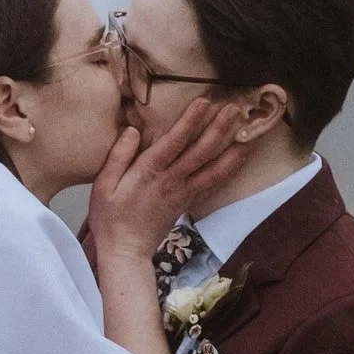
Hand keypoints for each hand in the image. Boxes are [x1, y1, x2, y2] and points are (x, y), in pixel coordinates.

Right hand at [88, 98, 249, 260]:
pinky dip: (231, 169)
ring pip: (215, 168)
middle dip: (219, 128)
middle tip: (235, 108)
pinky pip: (215, 183)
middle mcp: (172, 180)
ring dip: (234, 149)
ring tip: (250, 132)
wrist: (126, 251)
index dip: (190, 121)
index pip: (174, 142)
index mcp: (149, 172)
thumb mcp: (103, 185)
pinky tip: (242, 158)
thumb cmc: (110, 218)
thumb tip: (132, 130)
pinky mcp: (189, 202)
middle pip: (202, 151)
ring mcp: (185, 192)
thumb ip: (118, 155)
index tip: (204, 101)